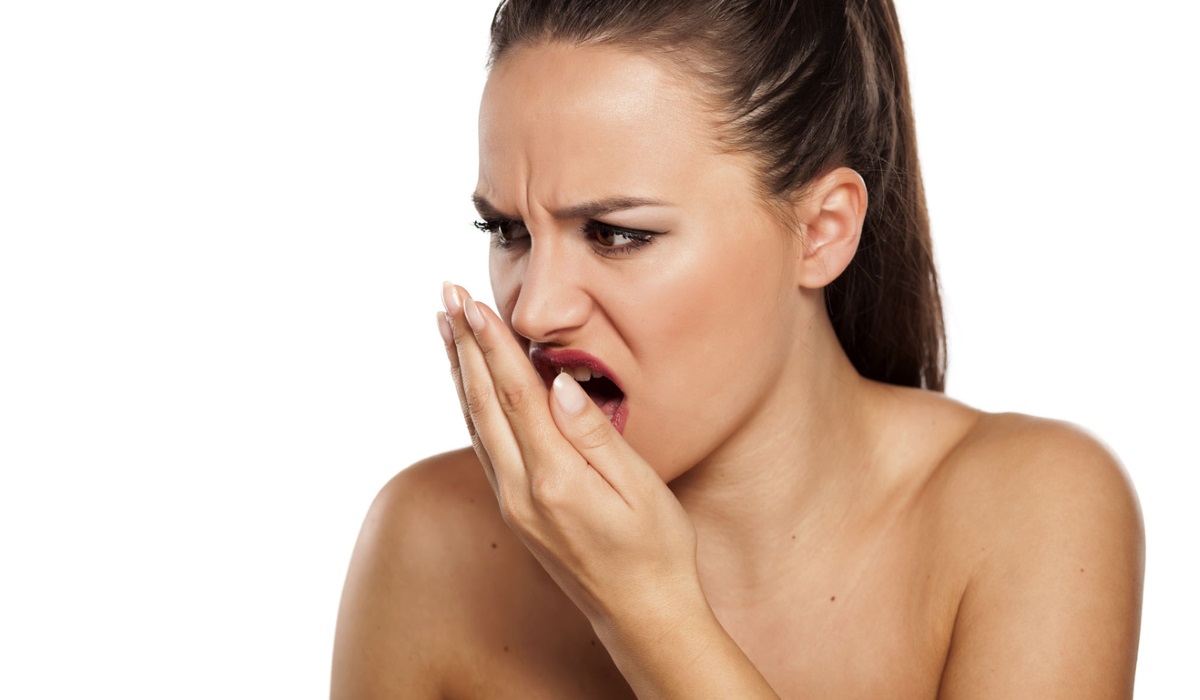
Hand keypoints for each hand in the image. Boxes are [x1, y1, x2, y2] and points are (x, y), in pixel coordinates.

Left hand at [437, 282, 702, 629]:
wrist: (641, 616)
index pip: (515, 396)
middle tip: (445, 295)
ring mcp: (513, 504)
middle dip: (464, 345)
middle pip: (482, 403)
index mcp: (555, 479)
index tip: (472, 302)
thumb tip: (557, 382)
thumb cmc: (655, 551)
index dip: (492, 345)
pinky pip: (484, 445)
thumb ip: (595, 434)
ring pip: (475, 423)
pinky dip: (471, 405)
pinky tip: (468, 384)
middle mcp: (521, 492)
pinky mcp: (516, 511)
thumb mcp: (640, 489)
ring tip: (445, 328)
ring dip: (459, 371)